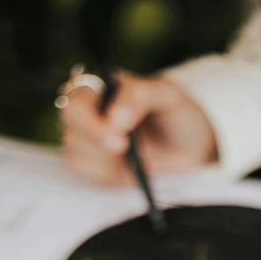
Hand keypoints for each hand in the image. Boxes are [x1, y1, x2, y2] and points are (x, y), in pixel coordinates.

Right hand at [61, 71, 218, 185]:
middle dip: (95, 138)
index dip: (92, 120)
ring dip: (105, 158)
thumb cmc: (177, 115)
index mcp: (103, 85)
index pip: (79, 97)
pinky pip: (81, 170)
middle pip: (70, 119)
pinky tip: (124, 169)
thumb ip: (139, 96)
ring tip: (135, 156)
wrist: (191, 149)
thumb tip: (112, 117)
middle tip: (122, 148)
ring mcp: (86, 136)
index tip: (120, 139)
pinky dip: (103, 174)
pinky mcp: (90, 163)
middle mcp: (89, 108)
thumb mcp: (168, 96)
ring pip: (73, 149)